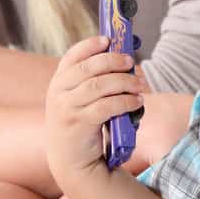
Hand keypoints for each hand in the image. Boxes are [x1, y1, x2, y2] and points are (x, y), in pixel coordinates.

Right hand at [45, 35, 145, 185]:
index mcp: (59, 81)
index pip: (72, 55)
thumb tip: (124, 59)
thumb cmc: (82, 122)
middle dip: (112, 61)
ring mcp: (67, 108)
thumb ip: (94, 80)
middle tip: (131, 61)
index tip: (108, 40)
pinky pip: (106, 107)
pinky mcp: (79, 124)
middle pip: (88, 68)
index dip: (90, 45)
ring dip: (124, 81)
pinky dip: (125, 101)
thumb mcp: (79, 98)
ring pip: (99, 86)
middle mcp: (59, 92)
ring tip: (140, 84)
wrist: (70, 159)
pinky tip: (137, 101)